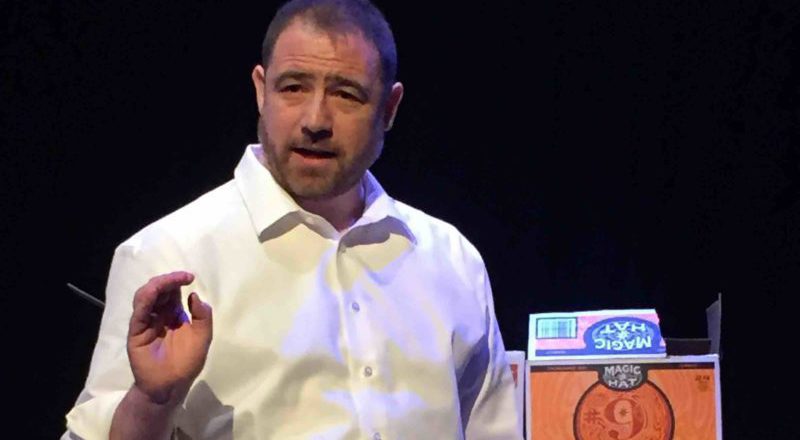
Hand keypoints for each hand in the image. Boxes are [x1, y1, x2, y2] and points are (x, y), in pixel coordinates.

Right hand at [127, 271, 212, 405]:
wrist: (171, 386)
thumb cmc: (187, 363)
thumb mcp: (202, 337)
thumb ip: (202, 317)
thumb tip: (194, 296)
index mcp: (173, 314)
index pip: (172, 291)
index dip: (178, 281)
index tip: (190, 277)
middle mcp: (158, 315)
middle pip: (158, 289)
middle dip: (169, 279)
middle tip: (182, 277)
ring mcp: (146, 322)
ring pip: (145, 296)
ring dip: (157, 285)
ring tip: (169, 282)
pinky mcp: (136, 332)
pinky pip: (138, 313)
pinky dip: (144, 300)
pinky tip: (154, 293)